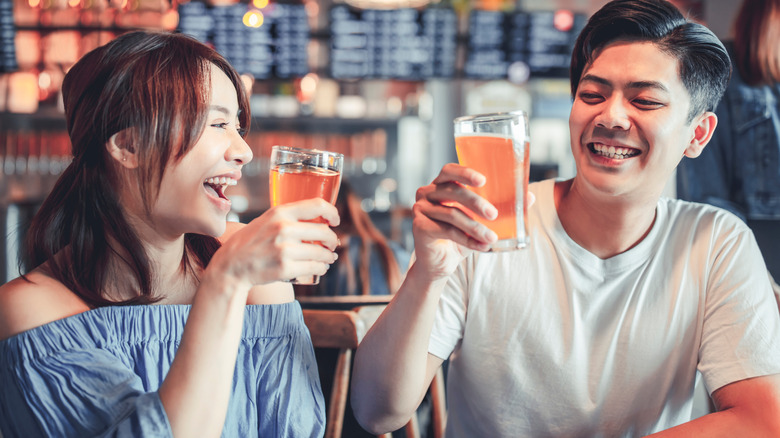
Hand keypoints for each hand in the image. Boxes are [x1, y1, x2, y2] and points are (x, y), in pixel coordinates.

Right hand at [208, 198, 339, 287]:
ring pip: (321, 253)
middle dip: (333, 240)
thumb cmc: (251, 241)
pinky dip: (321, 268)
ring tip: (329, 258)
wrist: (231, 265)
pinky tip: (321, 267)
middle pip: (324, 232)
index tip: (335, 220)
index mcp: (280, 212)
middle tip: (333, 244)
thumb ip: (288, 216)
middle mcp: (283, 229)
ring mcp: (284, 250)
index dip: (332, 212)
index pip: (317, 205)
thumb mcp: (267, 220)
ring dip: (329, 256)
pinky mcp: (285, 269)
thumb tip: (319, 219)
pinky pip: (314, 267)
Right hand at [411, 163, 498, 279]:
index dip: (465, 172)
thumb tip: (529, 198)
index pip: (449, 171)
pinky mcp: (419, 227)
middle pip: (452, 191)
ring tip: (492, 238)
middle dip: (476, 202)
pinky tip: (482, 247)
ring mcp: (420, 210)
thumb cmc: (459, 237)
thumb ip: (501, 207)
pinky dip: (467, 239)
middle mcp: (427, 193)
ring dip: (475, 227)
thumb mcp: (480, 221)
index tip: (483, 180)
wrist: (439, 264)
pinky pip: (446, 231)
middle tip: (494, 214)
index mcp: (440, 185)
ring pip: (451, 214)